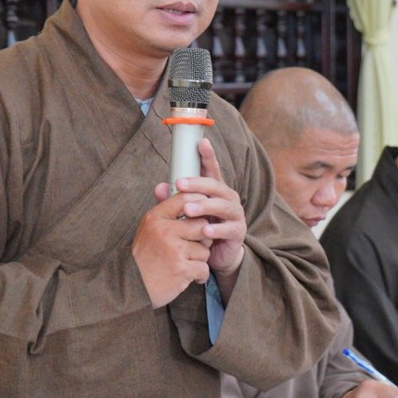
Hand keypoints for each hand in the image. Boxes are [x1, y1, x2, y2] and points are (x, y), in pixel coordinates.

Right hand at [131, 191, 212, 308]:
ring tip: (184, 263)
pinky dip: (199, 275)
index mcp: (156, 218)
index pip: (186, 200)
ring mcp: (174, 251)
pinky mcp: (182, 270)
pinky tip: (188, 275)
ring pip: (205, 249)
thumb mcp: (148, 227)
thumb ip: (162, 208)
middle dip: (202, 238)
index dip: (199, 204)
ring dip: (199, 259)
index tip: (202, 212)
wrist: (132, 287)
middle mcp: (165, 231)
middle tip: (192, 246)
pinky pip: (204, 267)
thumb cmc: (144, 256)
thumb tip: (165, 184)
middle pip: (202, 225)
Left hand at [152, 137, 246, 300]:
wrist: (218, 254)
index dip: (208, 155)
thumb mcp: (186, 213)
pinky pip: (228, 228)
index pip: (211, 169)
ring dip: (205, 206)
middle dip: (198, 183)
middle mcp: (228, 197)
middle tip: (180, 184)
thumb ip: (173, 200)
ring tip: (188, 210)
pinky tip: (205, 231)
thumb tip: (159, 187)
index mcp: (215, 189)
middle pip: (215, 186)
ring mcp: (235, 214)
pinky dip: (216, 230)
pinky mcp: (238, 231)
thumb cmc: (200, 227)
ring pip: (222, 205)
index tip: (201, 142)